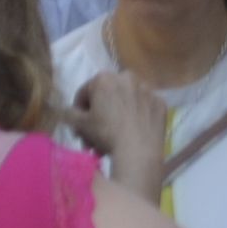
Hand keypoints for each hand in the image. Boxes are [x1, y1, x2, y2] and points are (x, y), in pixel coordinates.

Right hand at [71, 72, 166, 197]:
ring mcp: (147, 89)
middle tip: (98, 133)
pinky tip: (134, 132)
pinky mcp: (160, 103)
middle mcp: (127, 77)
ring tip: (116, 135)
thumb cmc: (106, 134)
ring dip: (119, 113)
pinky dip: (138, 117)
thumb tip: (66, 110)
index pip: (85, 92)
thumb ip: (68, 113)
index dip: (80, 110)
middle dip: (101, 112)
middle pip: (108, 95)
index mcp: (104, 78)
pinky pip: (144, 109)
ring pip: (127, 101)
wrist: (138, 151)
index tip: (80, 126)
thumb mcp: (79, 124)